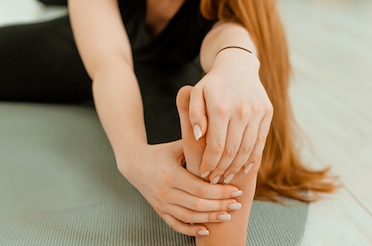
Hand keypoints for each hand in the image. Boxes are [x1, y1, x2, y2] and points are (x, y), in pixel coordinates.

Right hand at [118, 141, 243, 236]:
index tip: (236, 189)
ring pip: (189, 217)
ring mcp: (162, 204)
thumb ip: (196, 147)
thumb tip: (221, 141)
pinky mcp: (159, 211)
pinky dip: (191, 230)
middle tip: (237, 204)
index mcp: (171, 175)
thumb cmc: (160, 152)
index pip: (201, 188)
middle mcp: (166, 192)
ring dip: (210, 218)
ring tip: (227, 215)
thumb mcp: (176, 147)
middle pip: (198, 205)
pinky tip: (206, 230)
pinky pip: (176, 225)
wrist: (134, 163)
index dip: (220, 192)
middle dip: (220, 205)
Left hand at [188, 49, 272, 183]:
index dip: (210, 163)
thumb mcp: (196, 94)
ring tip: (227, 177)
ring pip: (247, 149)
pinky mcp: (267, 113)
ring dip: (237, 167)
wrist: (238, 67)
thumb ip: (194, 114)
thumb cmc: (212, 84)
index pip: (215, 146)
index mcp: (221, 108)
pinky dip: (252, 157)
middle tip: (215, 180)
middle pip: (232, 151)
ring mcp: (257, 112)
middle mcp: (241, 111)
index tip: (204, 173)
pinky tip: (244, 168)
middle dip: (222, 169)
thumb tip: (198, 136)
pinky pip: (260, 141)